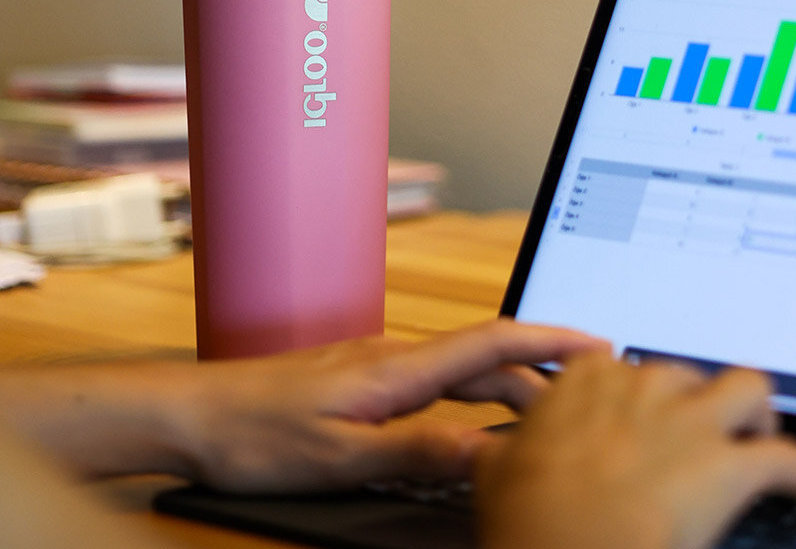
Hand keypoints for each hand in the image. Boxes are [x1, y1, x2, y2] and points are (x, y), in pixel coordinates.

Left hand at [0, 320, 606, 491]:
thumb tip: (487, 450)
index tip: (598, 345)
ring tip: (546, 411)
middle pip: (485, 357)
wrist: (197, 413)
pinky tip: (475, 421)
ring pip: (461, 370)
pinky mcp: (363, 379)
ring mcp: (378, 365)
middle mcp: (395, 356)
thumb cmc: (258, 433)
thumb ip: (414, 452)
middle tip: (590, 396)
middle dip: (542, 370)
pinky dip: (471, 396)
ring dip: (508, 383)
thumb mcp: (339, 456)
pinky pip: (435, 382)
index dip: (549, 340)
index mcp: (397, 367)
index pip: (491, 341)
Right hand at [474, 353, 795, 548]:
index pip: (624, 367)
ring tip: (760, 431)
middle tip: (699, 433)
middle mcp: (645, 387)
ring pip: (750, 387)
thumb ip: (499, 449)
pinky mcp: (729, 466)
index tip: (640, 413)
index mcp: (588, 380)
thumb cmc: (530, 518)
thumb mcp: (496, 471)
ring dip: (758, 411)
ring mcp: (690, 422)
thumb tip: (481, 448)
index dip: (639, 394)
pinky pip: (787, 458)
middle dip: (699, 401)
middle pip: (690, 375)